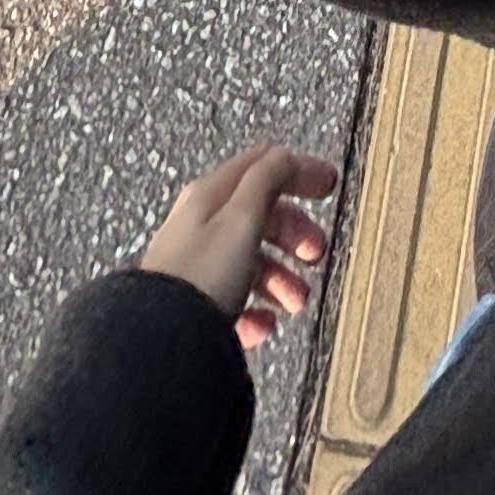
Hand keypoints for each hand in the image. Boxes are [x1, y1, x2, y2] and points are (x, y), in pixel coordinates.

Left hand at [142, 143, 339, 350]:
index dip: (299, 170)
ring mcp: (194, 267)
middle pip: (258, 216)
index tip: (331, 186)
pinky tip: (265, 324)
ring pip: (248, 262)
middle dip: (294, 233)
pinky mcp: (192, 308)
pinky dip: (256, 310)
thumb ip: (268, 180)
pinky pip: (233, 302)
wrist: (162, 340)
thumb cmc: (206, 272)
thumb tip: (286, 154)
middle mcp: (200, 225)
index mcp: (210, 195)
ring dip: (280, 278)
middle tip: (316, 254)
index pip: (260, 166)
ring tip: (297, 302)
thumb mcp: (242, 218)